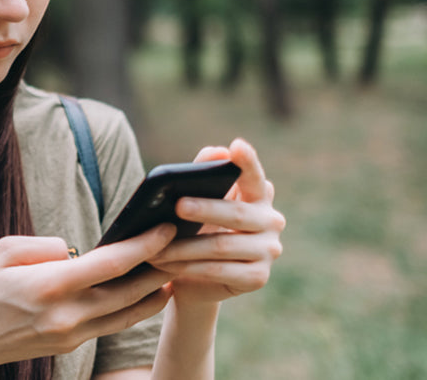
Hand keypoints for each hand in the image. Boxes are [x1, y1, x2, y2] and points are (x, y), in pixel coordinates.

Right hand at [0, 224, 177, 379]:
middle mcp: (67, 314)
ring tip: (174, 268)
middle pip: (129, 291)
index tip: (164, 228)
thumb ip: (44, 244)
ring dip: (154, 291)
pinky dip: (135, 307)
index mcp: (50, 286)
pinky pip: (113, 324)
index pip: (110, 264)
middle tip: (183, 244)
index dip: (143, 245)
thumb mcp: (1, 252)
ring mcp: (71, 333)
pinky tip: (148, 293)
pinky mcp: (71, 343)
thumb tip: (74, 248)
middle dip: (160, 266)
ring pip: (127, 313)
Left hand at [149, 138, 285, 305]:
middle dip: (205, 208)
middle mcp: (272, 221)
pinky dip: (188, 266)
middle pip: (237, 213)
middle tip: (178, 206)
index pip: (254, 176)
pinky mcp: (258, 278)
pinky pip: (218, 270)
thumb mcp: (196, 203)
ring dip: (183, 246)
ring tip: (154, 246)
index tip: (237, 145)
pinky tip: (165, 264)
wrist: (196, 280)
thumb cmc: (197, 231)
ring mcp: (269, 251)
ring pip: (221, 245)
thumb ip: (205, 175)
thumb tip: (215, 152)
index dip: (248, 161)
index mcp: (259, 196)